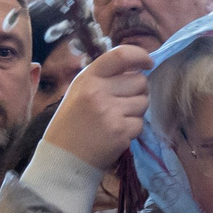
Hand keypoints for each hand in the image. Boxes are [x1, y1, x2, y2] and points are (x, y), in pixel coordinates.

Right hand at [40, 44, 152, 168]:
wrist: (64, 158)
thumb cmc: (73, 123)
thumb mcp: (80, 91)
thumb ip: (104, 77)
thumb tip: (138, 69)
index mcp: (88, 77)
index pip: (121, 55)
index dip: (140, 56)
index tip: (148, 62)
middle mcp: (98, 91)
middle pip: (140, 81)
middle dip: (138, 91)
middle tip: (123, 103)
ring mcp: (110, 112)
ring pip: (144, 102)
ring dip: (136, 111)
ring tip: (116, 119)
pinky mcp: (120, 132)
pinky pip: (140, 123)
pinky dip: (132, 129)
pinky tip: (116, 133)